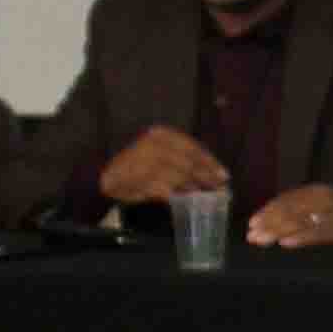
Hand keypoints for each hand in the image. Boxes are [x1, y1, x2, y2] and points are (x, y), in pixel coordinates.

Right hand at [99, 125, 228, 204]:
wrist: (108, 175)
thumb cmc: (138, 165)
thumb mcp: (161, 155)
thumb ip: (183, 161)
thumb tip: (212, 174)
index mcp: (161, 134)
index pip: (191, 147)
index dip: (209, 161)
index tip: (224, 175)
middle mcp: (153, 143)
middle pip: (187, 161)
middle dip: (205, 176)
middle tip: (218, 187)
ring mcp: (144, 159)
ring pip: (177, 175)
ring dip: (192, 186)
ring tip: (201, 194)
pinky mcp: (137, 177)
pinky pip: (163, 188)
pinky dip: (175, 194)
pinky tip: (183, 198)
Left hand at [247, 184, 332, 246]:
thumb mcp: (327, 205)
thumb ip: (305, 211)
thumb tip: (279, 225)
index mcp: (318, 191)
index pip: (287, 200)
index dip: (268, 211)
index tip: (252, 222)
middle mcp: (323, 198)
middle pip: (289, 210)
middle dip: (268, 222)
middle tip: (251, 234)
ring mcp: (332, 212)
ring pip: (299, 221)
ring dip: (278, 231)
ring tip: (261, 240)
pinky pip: (317, 232)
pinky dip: (300, 237)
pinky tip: (285, 243)